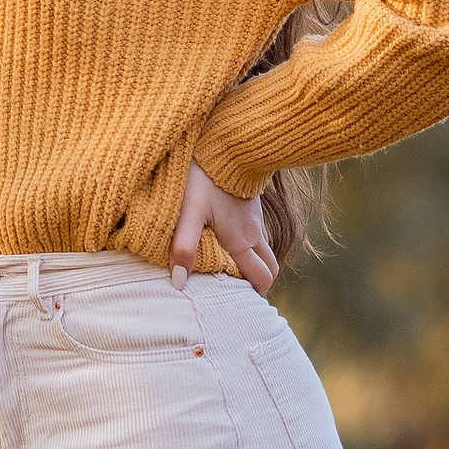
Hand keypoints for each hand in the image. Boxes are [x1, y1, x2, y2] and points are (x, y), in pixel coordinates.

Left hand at [172, 160, 276, 297]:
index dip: (255, 296)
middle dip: (259, 285)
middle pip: (269, 269)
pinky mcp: (251, 208)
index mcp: (242, 242)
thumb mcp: (189, 213)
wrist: (227, 144)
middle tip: (239, 294)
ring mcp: (256, 221)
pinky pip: (259, 236)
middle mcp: (255, 235)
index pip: (262, 279)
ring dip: (256, 266)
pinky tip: (231, 245)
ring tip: (233, 274)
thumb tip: (179, 283)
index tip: (241, 305)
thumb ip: (183, 247)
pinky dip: (251, 248)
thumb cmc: (204, 179)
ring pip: (265, 252)